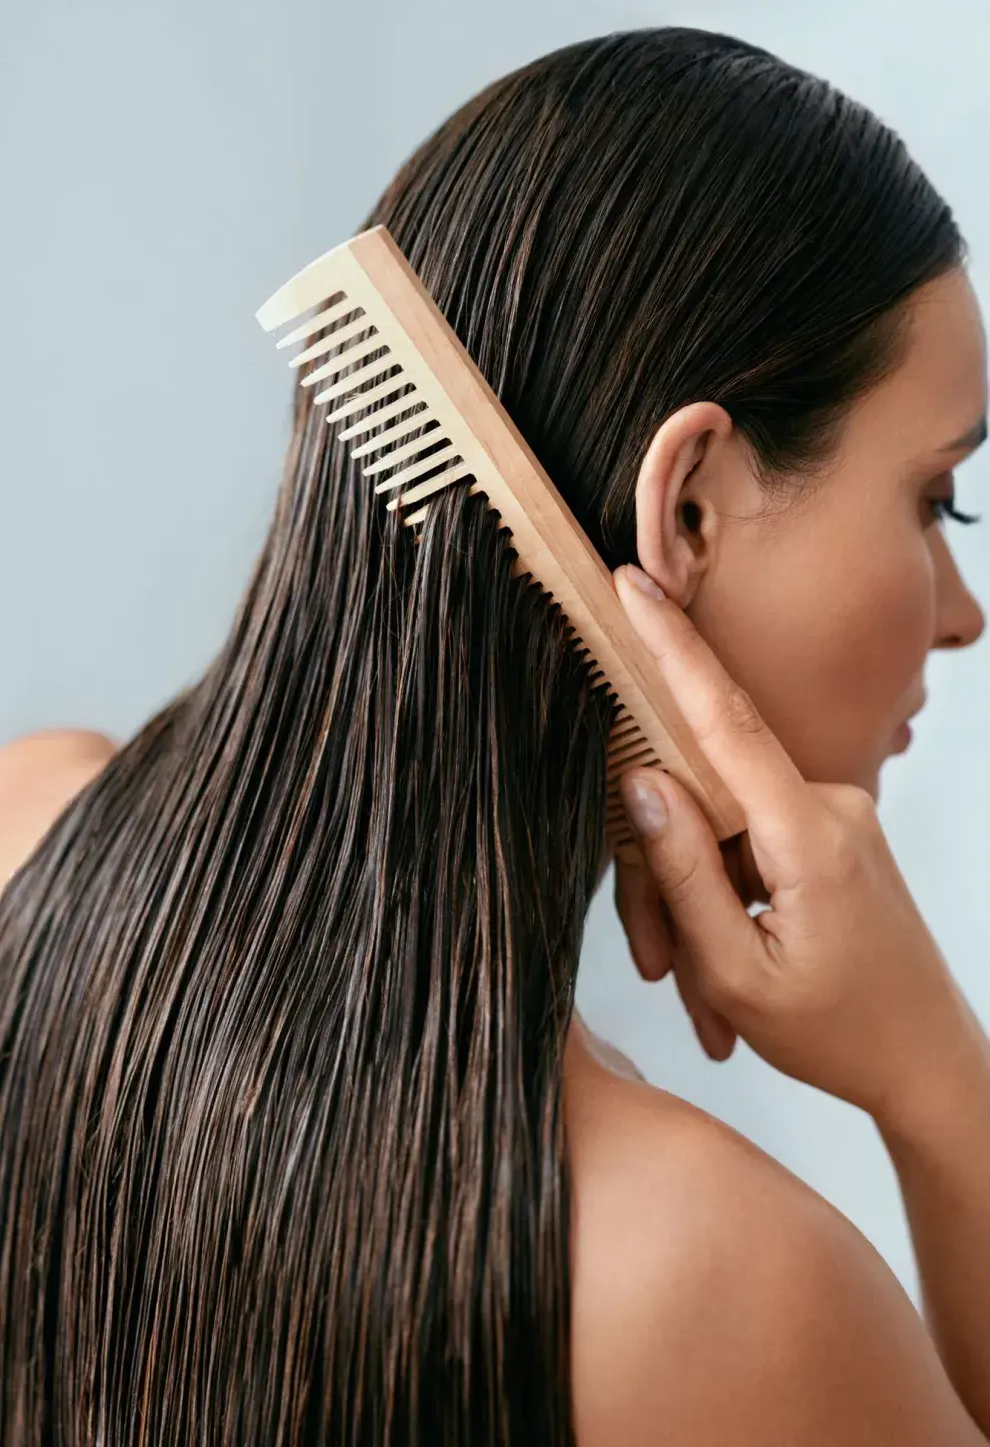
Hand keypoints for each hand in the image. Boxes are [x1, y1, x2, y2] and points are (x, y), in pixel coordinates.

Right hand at [610, 563, 973, 1121]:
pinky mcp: (831, 831)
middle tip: (662, 969)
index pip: (727, 719)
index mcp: (810, 836)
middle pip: (704, 795)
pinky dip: (722, 895)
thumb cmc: (839, 1036)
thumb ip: (683, 872)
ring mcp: (836, 815)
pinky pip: (749, 840)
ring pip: (722, 824)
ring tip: (707, 994)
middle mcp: (830, 805)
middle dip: (663, 874)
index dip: (673, 646)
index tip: (633, 583)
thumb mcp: (739, 975)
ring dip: (695, 900)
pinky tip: (726, 964)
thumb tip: (641, 778)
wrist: (928, 1062)